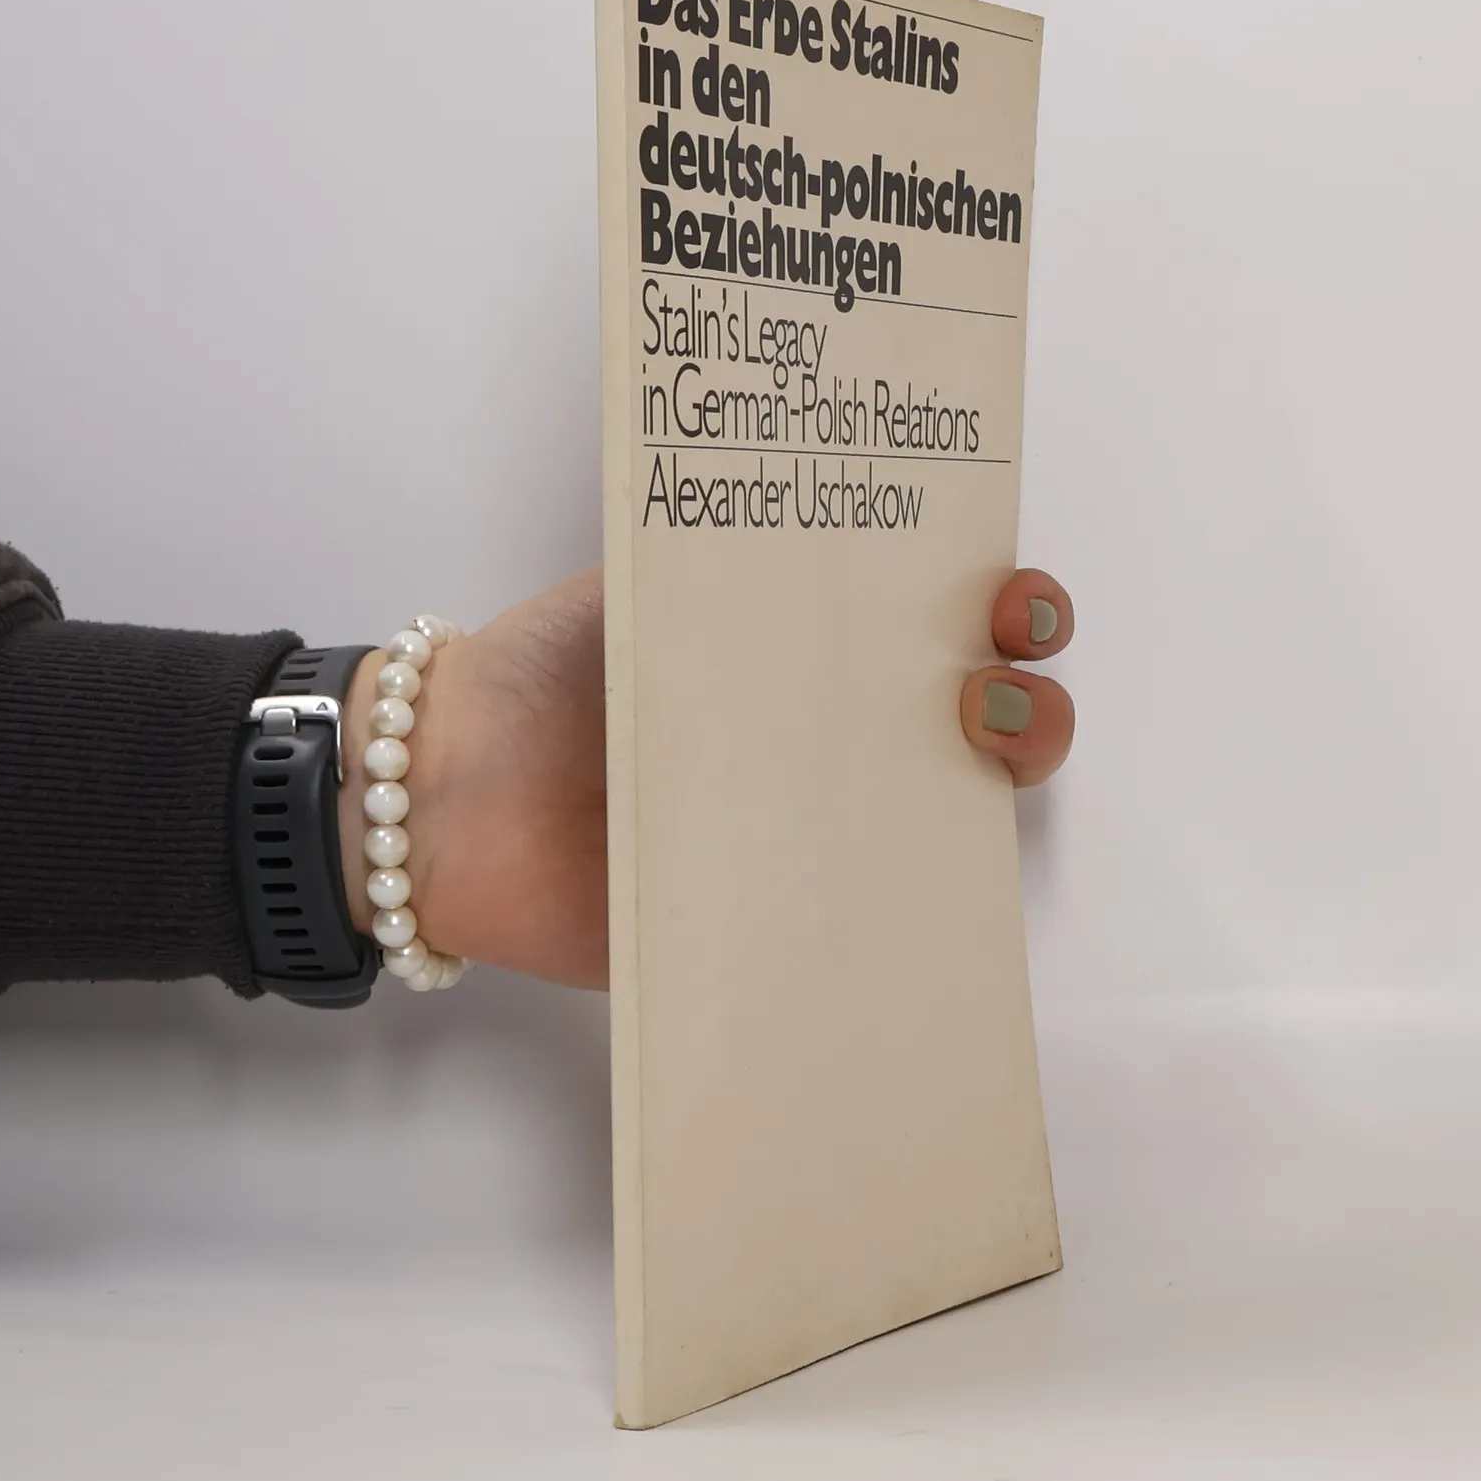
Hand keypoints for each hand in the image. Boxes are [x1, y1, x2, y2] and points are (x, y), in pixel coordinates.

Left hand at [340, 566, 1076, 987]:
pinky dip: (915, 905)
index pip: (948, 626)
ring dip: (997, 789)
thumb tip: (851, 559)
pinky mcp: (775, 919)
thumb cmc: (551, 670)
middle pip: (979, 728)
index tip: (1014, 601)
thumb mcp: (650, 586)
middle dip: (1031, 701)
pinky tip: (928, 875)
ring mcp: (813, 831)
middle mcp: (832, 738)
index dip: (1010, 611)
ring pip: (946, 825)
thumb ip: (733, 568)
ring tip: (984, 759)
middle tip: (998, 679)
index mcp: (814, 647)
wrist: (449, 792)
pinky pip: (866, 921)